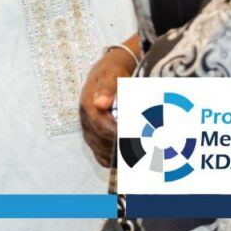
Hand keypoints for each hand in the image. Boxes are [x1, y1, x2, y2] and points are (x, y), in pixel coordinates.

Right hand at [78, 39, 138, 166]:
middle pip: (102, 142)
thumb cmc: (112, 71)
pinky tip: (128, 158)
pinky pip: (100, 155)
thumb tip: (101, 103)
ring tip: (139, 155)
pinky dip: (113, 159)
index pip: (102, 127)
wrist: (109, 71)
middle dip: (122, 147)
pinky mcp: (93, 136)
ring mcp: (88, 129)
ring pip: (101, 151)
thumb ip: (107, 87)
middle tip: (144, 149)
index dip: (119, 136)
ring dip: (119, 155)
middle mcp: (86, 119)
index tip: (138, 140)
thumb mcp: (111, 72)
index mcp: (88, 104)